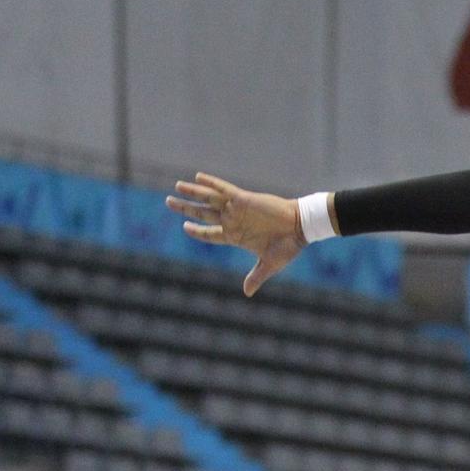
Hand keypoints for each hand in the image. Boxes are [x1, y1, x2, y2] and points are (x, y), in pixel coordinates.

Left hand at [165, 173, 306, 296]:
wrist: (301, 227)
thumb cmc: (287, 246)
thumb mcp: (269, 264)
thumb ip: (256, 276)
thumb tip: (247, 293)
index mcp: (235, 236)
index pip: (209, 233)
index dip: (196, 231)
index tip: (185, 227)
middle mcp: (233, 221)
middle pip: (203, 213)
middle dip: (185, 208)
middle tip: (168, 201)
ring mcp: (236, 209)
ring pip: (209, 199)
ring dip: (193, 192)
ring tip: (177, 186)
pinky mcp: (244, 199)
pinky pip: (224, 189)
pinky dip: (211, 183)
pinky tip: (198, 177)